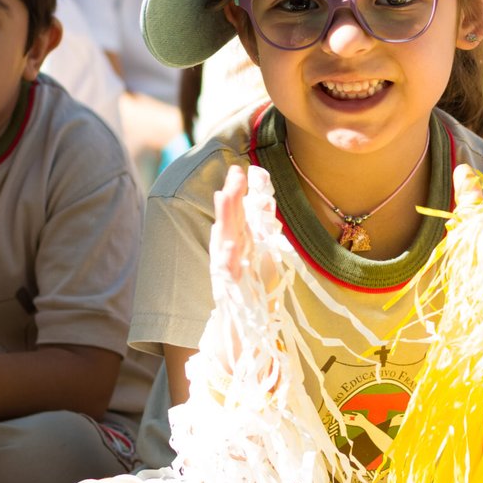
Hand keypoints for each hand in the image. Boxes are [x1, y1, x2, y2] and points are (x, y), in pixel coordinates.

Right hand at [210, 164, 251, 282]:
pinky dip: (227, 257)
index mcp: (236, 235)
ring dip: (224, 217)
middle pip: (230, 217)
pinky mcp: (229, 282)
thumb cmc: (247, 276)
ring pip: (225, 236)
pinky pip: (227, 268)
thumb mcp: (254, 244)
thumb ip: (254, 218)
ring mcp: (227, 263)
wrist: (240, 313)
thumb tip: (259, 193)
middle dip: (231, 195)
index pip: (236, 209)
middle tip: (234, 174)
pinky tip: (229, 246)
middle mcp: (229, 246)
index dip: (237, 189)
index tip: (238, 169)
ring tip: (223, 196)